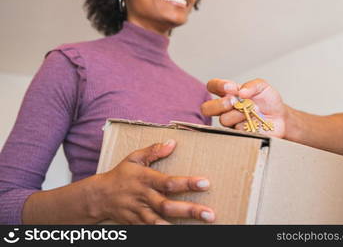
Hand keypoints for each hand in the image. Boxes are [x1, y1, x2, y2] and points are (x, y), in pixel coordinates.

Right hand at [92, 140, 214, 223]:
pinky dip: (161, 233)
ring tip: (199, 229)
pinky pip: (150, 231)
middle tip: (210, 214)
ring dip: (179, 227)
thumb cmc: (121, 174)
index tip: (205, 183)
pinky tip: (178, 234)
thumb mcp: (134, 158)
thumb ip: (153, 150)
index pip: (169, 182)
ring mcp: (139, 213)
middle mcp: (143, 197)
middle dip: (189, 210)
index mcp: (145, 179)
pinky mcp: (136, 224)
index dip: (187, 183)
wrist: (98, 196)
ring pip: (159, 222)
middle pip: (168, 206)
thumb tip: (173, 143)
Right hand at [201, 78, 287, 137]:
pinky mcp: (238, 133)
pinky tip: (256, 122)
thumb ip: (252, 85)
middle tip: (233, 102)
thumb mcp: (263, 87)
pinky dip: (248, 124)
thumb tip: (241, 92)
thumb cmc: (268, 101)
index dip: (217, 86)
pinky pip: (236, 131)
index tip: (229, 87)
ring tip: (252, 112)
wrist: (280, 117)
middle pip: (207, 108)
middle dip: (219, 104)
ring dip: (238, 114)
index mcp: (229, 93)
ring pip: (223, 120)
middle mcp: (226, 107)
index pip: (213, 86)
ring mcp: (231, 121)